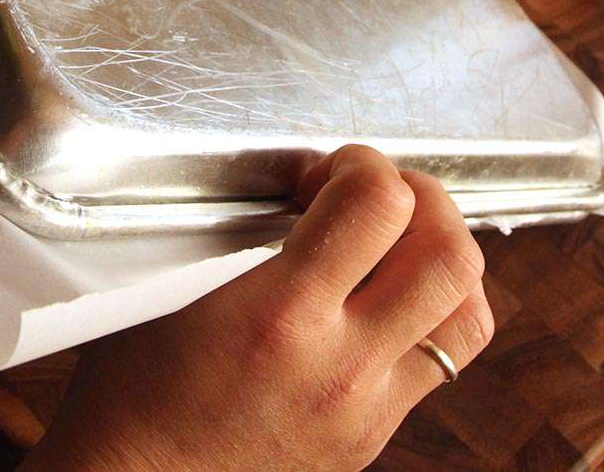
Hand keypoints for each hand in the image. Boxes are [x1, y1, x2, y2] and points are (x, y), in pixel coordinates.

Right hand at [23, 145, 493, 470]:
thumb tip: (303, 183)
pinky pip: (441, 364)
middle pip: (451, 255)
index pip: (377, 205)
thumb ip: (241, 231)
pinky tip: (389, 303)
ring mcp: (367, 410)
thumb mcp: (169, 288)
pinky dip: (432, 318)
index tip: (331, 172)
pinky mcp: (374, 438)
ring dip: (446, 263)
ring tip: (401, 246)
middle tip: (381, 195)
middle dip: (426, 201)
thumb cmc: (132, 389)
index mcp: (280, 316)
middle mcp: (340, 366)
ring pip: (470, 316)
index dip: (363, 165)